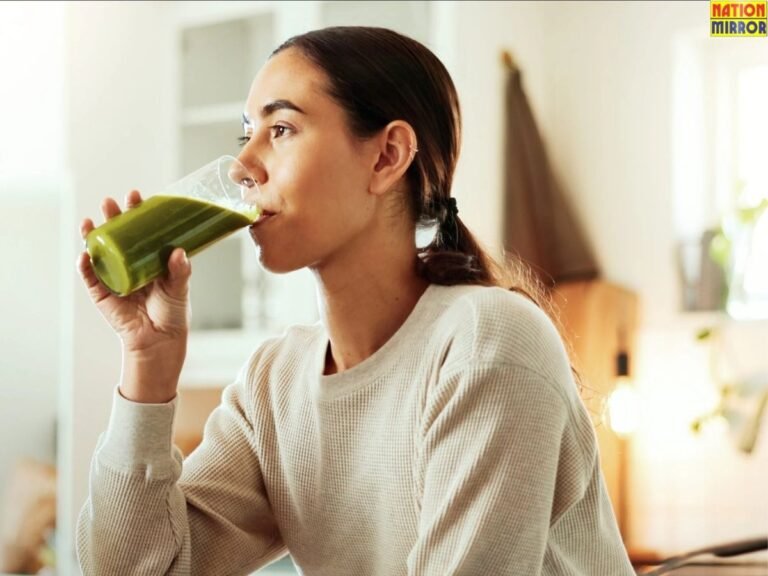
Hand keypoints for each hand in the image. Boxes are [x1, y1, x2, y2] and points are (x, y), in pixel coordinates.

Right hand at [77, 190, 191, 402]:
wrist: (160, 341)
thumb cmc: (172, 313)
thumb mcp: (179, 288)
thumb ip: (180, 271)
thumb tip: (177, 251)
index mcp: (148, 258)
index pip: (141, 229)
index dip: (137, 212)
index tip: (137, 196)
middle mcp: (129, 263)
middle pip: (117, 234)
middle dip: (112, 216)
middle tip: (112, 203)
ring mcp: (113, 277)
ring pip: (99, 251)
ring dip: (92, 235)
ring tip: (90, 221)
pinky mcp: (102, 294)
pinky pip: (90, 277)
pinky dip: (85, 265)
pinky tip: (85, 254)